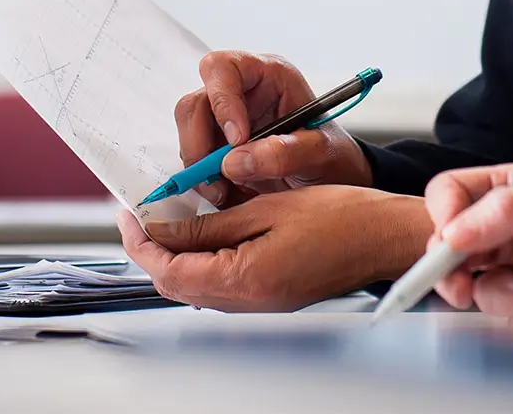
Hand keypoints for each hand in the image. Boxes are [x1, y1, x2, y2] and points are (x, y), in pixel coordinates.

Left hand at [117, 185, 430, 311]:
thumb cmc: (340, 218)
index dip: (140, 242)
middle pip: (175, 285)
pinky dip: (202, 261)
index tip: (128, 214)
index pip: (168, 270)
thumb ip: (209, 224)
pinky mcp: (270, 297)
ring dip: (176, 256)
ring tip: (169, 219)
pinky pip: (220, 285)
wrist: (384, 237)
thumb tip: (163, 228)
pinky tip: (204, 232)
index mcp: (245, 280)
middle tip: (143, 215)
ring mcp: (260, 305)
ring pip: (195, 287)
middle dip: (151, 250)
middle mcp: (248, 302)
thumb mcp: (264, 208)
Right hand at [175, 51, 371, 207]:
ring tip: (227, 193)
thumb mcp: (322, 153)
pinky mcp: (217, 147)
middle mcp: (240, 93)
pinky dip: (205, 182)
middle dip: (199, 145)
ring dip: (200, 169)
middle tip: (217, 179)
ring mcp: (224, 121)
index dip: (221, 101)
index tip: (236, 139)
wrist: (333, 180)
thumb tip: (235, 161)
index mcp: (268, 75)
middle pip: (195, 105)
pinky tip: (229, 195)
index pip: (224, 69)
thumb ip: (286, 153)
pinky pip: (195, 160)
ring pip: (189, 135)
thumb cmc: (333, 155)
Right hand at [424, 163, 512, 317]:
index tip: (450, 240)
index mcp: (508, 188)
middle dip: (456, 273)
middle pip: (451, 252)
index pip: (450, 195)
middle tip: (463, 287)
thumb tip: (454, 232)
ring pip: (486, 291)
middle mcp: (505, 228)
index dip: (443, 216)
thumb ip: (508, 210)